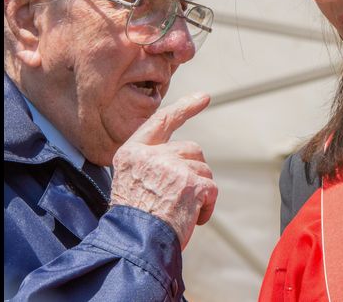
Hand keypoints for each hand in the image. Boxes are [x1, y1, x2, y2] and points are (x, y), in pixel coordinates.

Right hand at [109, 92, 217, 249]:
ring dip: (199, 192)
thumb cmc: (134, 221)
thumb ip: (152, 165)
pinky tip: (192, 219)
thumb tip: (183, 156)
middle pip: (190, 150)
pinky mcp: (192, 183)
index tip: (203, 97)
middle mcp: (151, 155)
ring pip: (203, 169)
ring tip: (178, 212)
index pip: (160, 122)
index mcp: (132, 153)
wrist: (133, 245)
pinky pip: (211, 189)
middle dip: (193, 171)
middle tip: (178, 198)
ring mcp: (172, 167)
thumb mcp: (131, 183)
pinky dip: (207, 207)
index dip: (184, 108)